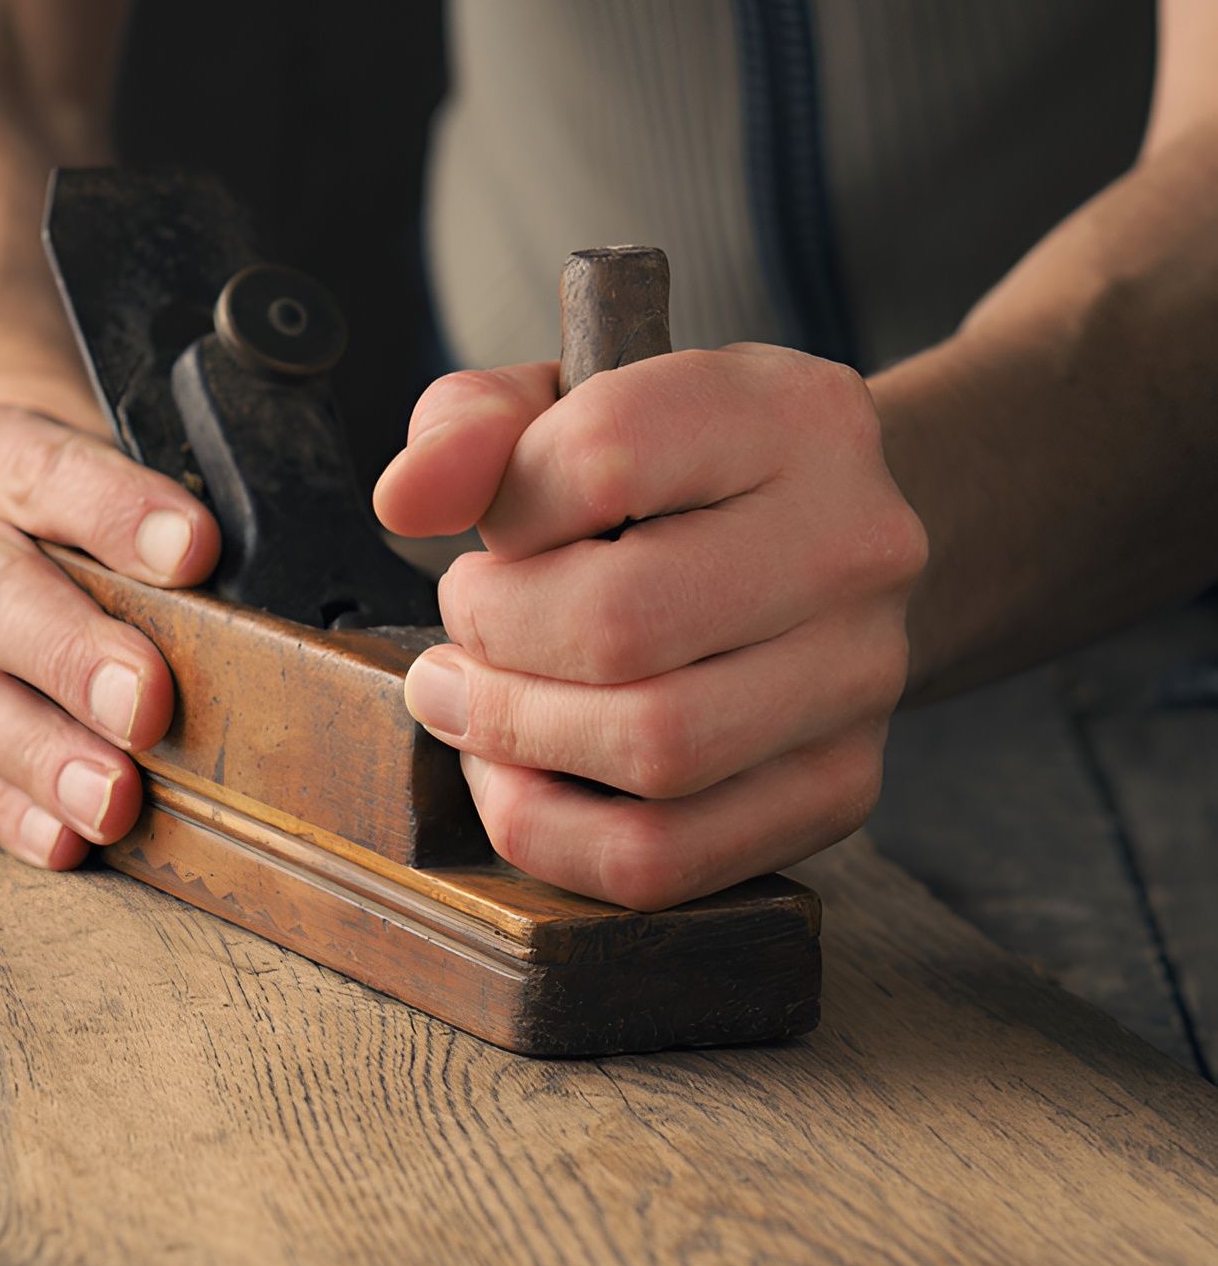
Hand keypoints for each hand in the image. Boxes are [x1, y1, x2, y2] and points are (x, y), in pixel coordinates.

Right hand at [0, 406, 218, 864]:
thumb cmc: (77, 529)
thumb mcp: (123, 497)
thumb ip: (173, 535)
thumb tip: (260, 597)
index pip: (44, 472)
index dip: (118, 512)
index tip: (192, 553)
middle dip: (72, 657)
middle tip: (146, 707)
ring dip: (40, 755)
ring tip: (113, 800)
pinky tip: (58, 837)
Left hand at [374, 347, 925, 909]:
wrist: (827, 554)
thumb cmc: (680, 483)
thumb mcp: (578, 407)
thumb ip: (474, 426)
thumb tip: (406, 502)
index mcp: (792, 415)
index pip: (606, 455)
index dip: (504, 510)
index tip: (492, 537)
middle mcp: (852, 544)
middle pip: (623, 625)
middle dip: (494, 644)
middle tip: (460, 643)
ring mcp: (859, 677)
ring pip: (653, 752)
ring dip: (518, 745)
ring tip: (479, 709)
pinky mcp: (839, 786)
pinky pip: (666, 858)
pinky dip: (556, 838)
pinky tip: (521, 785)